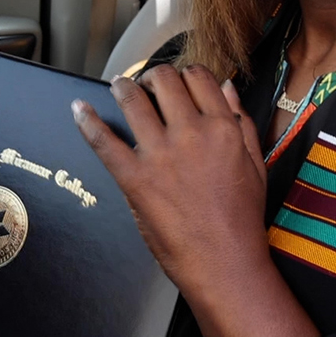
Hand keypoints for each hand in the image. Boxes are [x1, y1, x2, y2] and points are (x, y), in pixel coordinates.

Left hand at [73, 64, 267, 297]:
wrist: (225, 262)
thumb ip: (242, 122)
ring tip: (119, 86)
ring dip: (123, 87)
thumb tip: (227, 87)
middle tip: (147, 85)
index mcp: (222, 128)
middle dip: (153, 77)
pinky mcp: (135, 178)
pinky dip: (88, 122)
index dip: (185, 74)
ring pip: (134, 100)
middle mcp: (191, 133)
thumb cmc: (241, 219)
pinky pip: (104, 142)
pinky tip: (79, 110)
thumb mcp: (256, 164)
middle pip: (164, 81)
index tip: (177, 81)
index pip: (199, 78)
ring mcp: (160, 155)